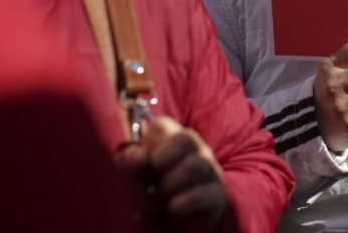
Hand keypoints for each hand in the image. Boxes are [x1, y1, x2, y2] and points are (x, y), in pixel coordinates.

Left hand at [113, 116, 227, 232]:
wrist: (175, 224)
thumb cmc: (152, 195)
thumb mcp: (135, 178)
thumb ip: (130, 164)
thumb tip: (136, 158)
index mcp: (172, 139)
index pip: (162, 125)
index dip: (147, 145)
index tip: (141, 164)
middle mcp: (196, 150)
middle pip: (185, 139)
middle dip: (163, 161)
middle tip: (153, 180)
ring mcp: (210, 171)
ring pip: (195, 166)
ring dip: (170, 186)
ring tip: (161, 200)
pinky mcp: (217, 196)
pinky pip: (202, 195)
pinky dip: (183, 204)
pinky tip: (173, 210)